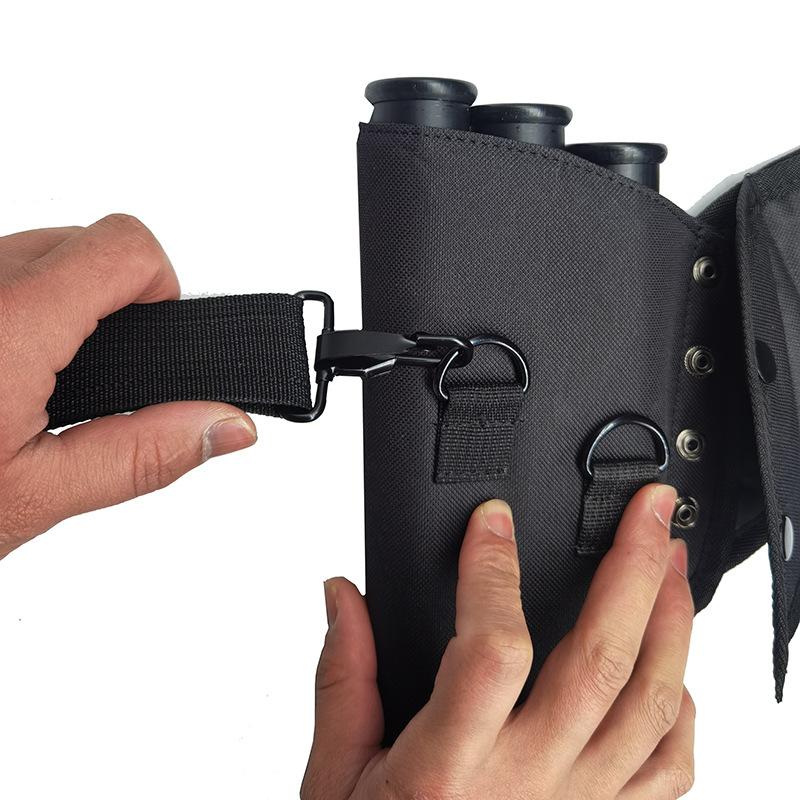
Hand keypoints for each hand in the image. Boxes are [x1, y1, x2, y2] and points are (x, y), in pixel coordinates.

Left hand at [0, 215, 256, 558]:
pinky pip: (1, 267)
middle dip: (113, 296)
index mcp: (7, 325)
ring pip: (38, 249)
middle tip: (97, 373)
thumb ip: (141, 457)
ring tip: (42, 376)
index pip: (126, 247)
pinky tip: (5, 364)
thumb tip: (229, 427)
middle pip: (86, 240)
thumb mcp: (29, 496)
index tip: (158, 335)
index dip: (163, 287)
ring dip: (62, 298)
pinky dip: (19, 301)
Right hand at [303, 484, 694, 798]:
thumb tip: (345, 595)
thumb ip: (344, 677)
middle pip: (599, 661)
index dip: (493, 574)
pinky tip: (671, 670)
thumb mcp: (337, 777)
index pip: (490, 651)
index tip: (492, 521)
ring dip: (670, 624)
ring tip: (670, 565)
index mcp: (448, 770)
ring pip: (649, 705)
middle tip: (645, 513)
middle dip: (631, 571)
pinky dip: (680, 710)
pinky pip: (669, 769)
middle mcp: (525, 786)